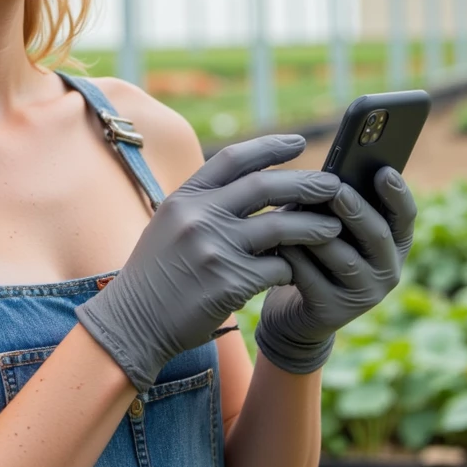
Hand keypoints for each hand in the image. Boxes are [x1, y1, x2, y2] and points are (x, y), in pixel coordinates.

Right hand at [76, 137, 342, 392]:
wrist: (132, 323)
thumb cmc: (156, 274)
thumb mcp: (171, 225)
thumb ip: (207, 204)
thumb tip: (259, 186)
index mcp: (185, 197)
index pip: (234, 158)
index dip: (270, 147)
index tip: (298, 142)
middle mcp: (199, 216)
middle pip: (265, 185)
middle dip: (305, 183)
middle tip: (333, 186)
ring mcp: (214, 249)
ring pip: (280, 227)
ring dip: (313, 226)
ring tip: (333, 228)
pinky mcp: (229, 282)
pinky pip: (276, 268)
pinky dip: (290, 268)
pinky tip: (295, 272)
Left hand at [254, 167, 417, 374]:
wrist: (296, 313)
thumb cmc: (316, 255)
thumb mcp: (332, 228)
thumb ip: (337, 206)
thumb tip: (324, 179)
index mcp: (392, 243)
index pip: (405, 216)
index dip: (398, 194)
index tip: (384, 171)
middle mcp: (387, 271)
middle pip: (378, 235)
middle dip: (357, 211)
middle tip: (338, 191)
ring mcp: (363, 295)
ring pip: (344, 258)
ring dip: (317, 232)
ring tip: (295, 211)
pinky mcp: (333, 312)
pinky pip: (312, 278)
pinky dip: (294, 256)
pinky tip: (278, 242)